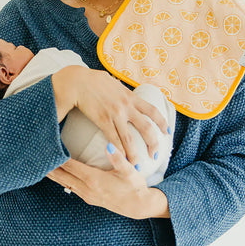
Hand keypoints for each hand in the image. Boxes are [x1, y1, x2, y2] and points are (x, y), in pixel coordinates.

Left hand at [46, 143, 169, 219]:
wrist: (139, 206)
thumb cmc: (135, 186)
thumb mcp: (129, 171)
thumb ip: (118, 158)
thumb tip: (108, 146)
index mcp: (94, 180)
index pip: (71, 167)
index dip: (60, 158)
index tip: (50, 148)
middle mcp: (87, 189)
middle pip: (63, 177)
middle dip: (51, 168)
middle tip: (38, 158)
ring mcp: (87, 195)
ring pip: (65, 184)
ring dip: (54, 175)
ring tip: (42, 167)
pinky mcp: (90, 198)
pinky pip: (72, 188)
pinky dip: (63, 181)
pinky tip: (59, 176)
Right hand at [52, 66, 169, 165]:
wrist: (77, 81)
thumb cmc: (92, 79)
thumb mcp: (112, 81)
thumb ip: (119, 88)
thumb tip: (121, 87)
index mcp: (130, 96)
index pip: (152, 111)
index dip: (162, 122)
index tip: (167, 132)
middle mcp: (127, 106)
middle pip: (147, 128)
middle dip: (154, 144)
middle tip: (155, 155)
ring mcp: (116, 114)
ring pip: (130, 139)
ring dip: (135, 154)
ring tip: (137, 166)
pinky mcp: (103, 120)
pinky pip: (114, 139)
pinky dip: (119, 151)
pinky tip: (121, 159)